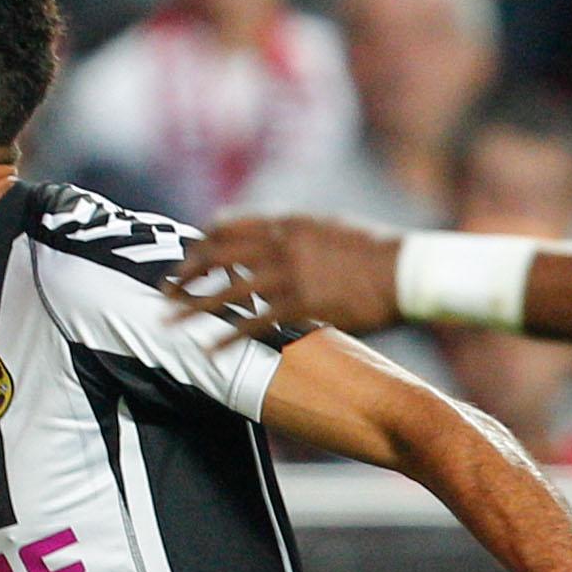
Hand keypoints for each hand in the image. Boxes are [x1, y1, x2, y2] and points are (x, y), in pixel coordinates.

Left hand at [170, 215, 403, 335]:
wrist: (406, 269)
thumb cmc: (374, 250)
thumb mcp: (329, 227)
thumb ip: (296, 230)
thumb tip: (274, 233)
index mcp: (287, 222)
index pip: (228, 226)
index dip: (202, 243)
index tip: (188, 258)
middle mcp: (281, 244)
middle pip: (216, 256)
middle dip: (185, 273)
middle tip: (164, 290)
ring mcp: (289, 275)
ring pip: (226, 291)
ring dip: (191, 306)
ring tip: (166, 320)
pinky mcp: (302, 306)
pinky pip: (254, 324)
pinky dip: (226, 337)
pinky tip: (207, 348)